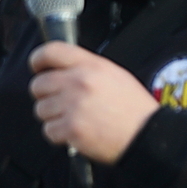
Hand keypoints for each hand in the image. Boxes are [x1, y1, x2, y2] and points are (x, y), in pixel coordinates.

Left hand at [28, 42, 158, 164]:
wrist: (148, 136)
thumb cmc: (135, 110)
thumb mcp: (117, 76)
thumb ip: (88, 69)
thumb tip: (62, 71)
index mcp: (93, 66)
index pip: (51, 52)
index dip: (38, 60)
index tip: (38, 68)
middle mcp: (80, 83)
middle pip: (38, 84)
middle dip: (46, 95)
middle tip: (62, 103)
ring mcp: (74, 106)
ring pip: (41, 109)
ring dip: (54, 117)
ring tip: (76, 120)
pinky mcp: (71, 128)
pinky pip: (48, 130)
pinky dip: (60, 135)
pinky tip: (77, 133)